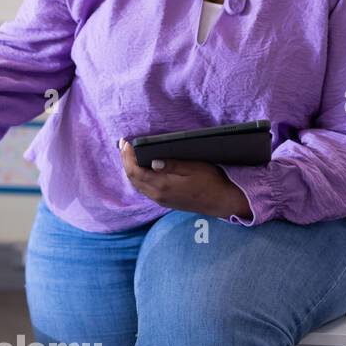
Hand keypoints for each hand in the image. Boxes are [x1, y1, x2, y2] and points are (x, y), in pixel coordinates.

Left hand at [119, 138, 251, 219]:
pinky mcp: (164, 201)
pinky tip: (141, 167)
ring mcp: (160, 199)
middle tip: (124, 145)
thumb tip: (152, 161)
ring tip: (129, 153)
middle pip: (132, 178)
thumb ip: (172, 165)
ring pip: (137, 184)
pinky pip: (144, 188)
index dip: (127, 157)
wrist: (221, 202)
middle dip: (125, 160)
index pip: (135, 171)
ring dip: (130, 168)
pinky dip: (138, 176)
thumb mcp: (194, 168)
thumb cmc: (211, 182)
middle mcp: (157, 195)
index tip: (125, 143)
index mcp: (163, 186)